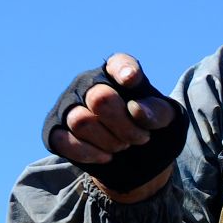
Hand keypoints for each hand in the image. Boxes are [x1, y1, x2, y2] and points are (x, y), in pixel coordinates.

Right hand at [42, 53, 184, 198]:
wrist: (133, 158)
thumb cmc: (148, 128)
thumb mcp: (167, 120)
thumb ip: (158, 111)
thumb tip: (137, 110)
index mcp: (116, 73)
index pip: (119, 64)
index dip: (124, 70)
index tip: (132, 80)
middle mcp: (88, 84)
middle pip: (101, 99)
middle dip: (125, 126)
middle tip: (141, 138)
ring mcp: (68, 106)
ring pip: (82, 122)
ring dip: (110, 141)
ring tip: (123, 146)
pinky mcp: (55, 131)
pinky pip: (64, 141)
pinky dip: (90, 152)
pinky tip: (106, 156)